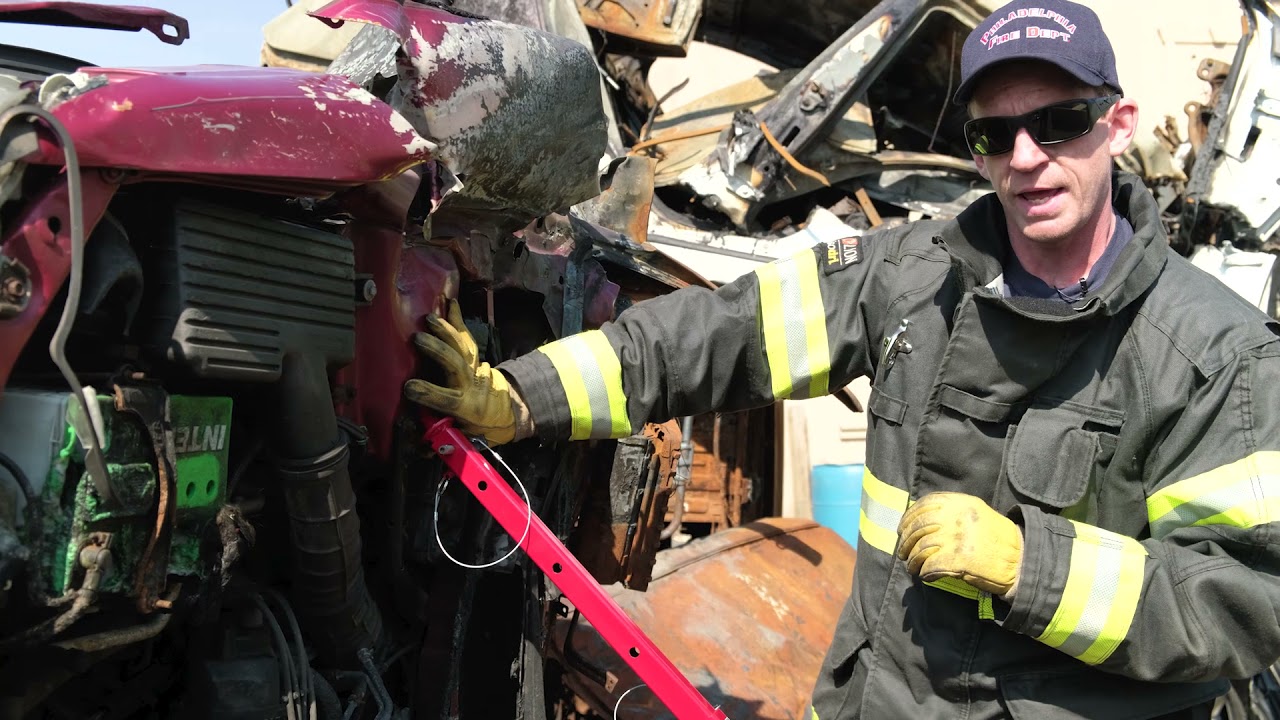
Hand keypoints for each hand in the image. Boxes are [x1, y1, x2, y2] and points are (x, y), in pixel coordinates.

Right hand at [404, 299, 515, 444]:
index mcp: (467, 408)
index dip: (430, 394)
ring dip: (446, 331)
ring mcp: (475, 368)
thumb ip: (442, 439)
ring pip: (462, 346)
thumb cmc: (480, 426)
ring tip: (431, 317)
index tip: (409, 388)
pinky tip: (449, 302)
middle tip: (419, 339)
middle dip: (438, 351)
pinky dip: (457, 319)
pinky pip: (466, 336)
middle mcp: (472, 384)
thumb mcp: (464, 438)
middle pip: (455, 365)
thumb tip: (419, 448)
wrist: (509, 412)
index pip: (448, 400)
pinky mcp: (475, 357)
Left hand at [895, 492, 1022, 596]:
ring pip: (921, 548)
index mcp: (961, 503)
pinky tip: (925, 576)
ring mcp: (957, 538)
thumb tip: (919, 520)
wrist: (1021, 559)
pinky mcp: (959, 560)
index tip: (902, 529)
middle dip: (906, 541)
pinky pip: (931, 566)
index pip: (924, 505)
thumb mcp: (976, 514)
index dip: (909, 518)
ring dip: (913, 560)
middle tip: (903, 553)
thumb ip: (951, 512)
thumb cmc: (997, 538)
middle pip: (919, 527)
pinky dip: (924, 572)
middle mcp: (957, 517)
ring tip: (912, 567)